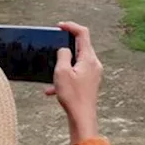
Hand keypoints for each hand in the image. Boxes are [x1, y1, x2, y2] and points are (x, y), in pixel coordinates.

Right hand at [46, 22, 102, 144]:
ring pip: (76, 62)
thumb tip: (64, 50)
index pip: (82, 33)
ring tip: (51, 73)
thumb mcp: (62, 72)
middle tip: (53, 46)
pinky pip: (75, 74)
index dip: (70, 26)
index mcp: (89, 58)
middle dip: (65, 46)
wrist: (82, 118)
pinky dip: (64, 77)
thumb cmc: (73, 96)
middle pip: (80, 46)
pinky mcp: (89, 83)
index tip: (59, 26)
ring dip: (62, 65)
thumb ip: (63, 55)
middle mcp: (94, 64)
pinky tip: (51, 90)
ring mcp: (93, 74)